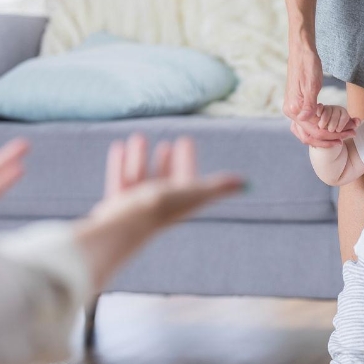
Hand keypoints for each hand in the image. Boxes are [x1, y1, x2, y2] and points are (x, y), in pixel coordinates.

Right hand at [93, 134, 243, 228]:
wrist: (124, 226)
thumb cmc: (160, 208)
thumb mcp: (193, 193)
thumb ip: (218, 187)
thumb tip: (247, 182)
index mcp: (179, 203)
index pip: (187, 178)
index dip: (187, 160)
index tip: (186, 140)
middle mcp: (159, 206)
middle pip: (165, 181)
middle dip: (167, 162)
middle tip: (168, 143)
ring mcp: (136, 207)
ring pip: (140, 179)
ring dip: (141, 158)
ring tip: (138, 137)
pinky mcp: (117, 207)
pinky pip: (120, 181)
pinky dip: (120, 164)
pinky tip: (119, 147)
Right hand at [283, 46, 356, 146]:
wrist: (301, 52)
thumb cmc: (308, 65)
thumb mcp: (312, 84)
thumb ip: (309, 104)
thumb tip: (306, 119)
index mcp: (294, 109)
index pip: (314, 130)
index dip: (332, 135)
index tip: (348, 134)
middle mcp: (290, 112)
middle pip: (312, 134)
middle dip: (332, 137)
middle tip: (351, 134)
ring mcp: (292, 110)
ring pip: (309, 132)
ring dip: (327, 136)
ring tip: (345, 133)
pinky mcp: (297, 107)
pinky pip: (308, 125)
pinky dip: (321, 128)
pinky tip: (333, 129)